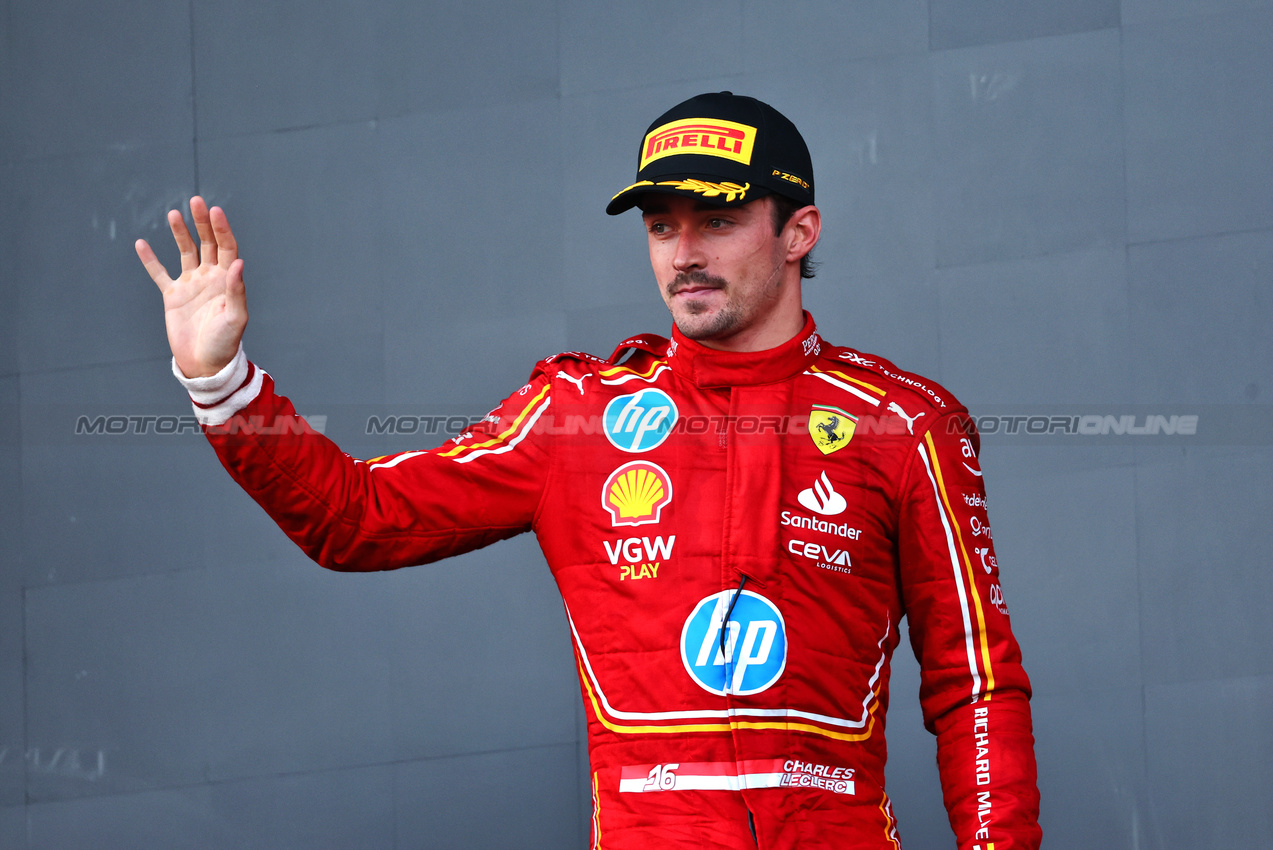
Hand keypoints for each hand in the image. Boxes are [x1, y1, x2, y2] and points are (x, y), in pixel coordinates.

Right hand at [136, 196, 246, 377]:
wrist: (205, 363)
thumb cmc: (225, 343)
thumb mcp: (235, 318)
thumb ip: (236, 291)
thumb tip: (238, 263)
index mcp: (228, 280)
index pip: (226, 247)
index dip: (221, 229)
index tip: (214, 211)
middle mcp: (210, 278)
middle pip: (207, 243)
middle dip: (202, 222)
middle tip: (196, 201)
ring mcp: (191, 285)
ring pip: (186, 252)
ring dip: (181, 233)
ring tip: (174, 214)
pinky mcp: (173, 296)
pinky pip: (159, 273)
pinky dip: (150, 260)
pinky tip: (142, 243)